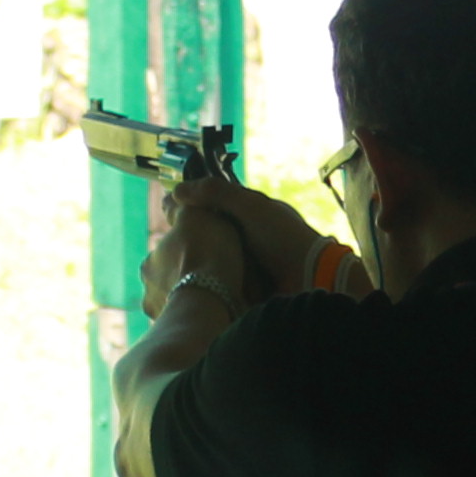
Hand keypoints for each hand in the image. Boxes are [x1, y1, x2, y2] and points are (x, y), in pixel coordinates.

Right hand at [142, 175, 321, 316]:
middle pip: (211, 234)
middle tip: (165, 245)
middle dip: (193, 240)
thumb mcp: (249, 207)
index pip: (214, 207)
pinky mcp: (246, 285)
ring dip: (199, 263)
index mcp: (251, 214)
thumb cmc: (283, 238)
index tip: (169, 214)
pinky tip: (190, 282)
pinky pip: (220, 279)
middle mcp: (248, 236)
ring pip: (213, 259)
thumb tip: (176, 191)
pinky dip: (210, 280)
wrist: (309, 279)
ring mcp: (248, 262)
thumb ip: (215, 193)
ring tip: (171, 266)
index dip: (193, 209)